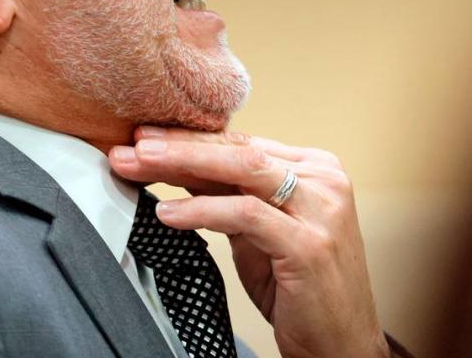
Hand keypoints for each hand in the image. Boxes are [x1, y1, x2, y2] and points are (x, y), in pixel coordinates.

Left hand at [108, 127, 389, 357]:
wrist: (341, 345)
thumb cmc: (299, 287)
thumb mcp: (257, 231)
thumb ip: (227, 193)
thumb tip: (173, 162)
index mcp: (314, 168)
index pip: (242, 143)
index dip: (190, 138)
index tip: (144, 135)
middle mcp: (323, 180)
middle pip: (238, 150)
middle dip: (179, 144)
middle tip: (130, 143)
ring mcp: (321, 210)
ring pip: (241, 169)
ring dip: (183, 164)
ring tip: (138, 165)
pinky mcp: (309, 244)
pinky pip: (245, 214)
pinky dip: (201, 210)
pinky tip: (167, 213)